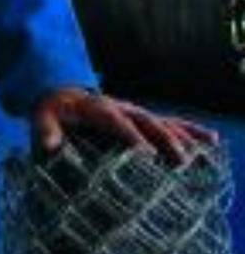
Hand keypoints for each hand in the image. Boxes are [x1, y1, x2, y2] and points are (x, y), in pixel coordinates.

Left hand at [32, 87, 217, 164]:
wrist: (61, 92)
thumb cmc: (52, 110)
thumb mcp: (42, 117)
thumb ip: (46, 131)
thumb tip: (49, 147)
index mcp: (97, 108)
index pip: (115, 122)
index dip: (131, 137)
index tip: (145, 154)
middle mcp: (121, 108)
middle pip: (146, 122)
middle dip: (163, 140)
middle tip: (180, 161)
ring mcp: (134, 112)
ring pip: (163, 123)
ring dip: (183, 137)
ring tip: (203, 152)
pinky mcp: (142, 119)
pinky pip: (170, 124)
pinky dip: (190, 131)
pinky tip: (211, 141)